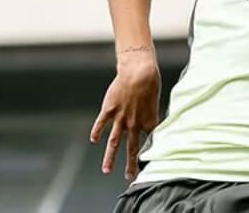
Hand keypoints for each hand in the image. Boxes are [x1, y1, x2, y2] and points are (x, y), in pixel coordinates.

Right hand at [90, 50, 161, 181]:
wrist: (138, 71)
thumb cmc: (150, 84)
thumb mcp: (155, 104)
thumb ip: (151, 117)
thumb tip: (154, 127)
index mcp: (148, 122)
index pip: (149, 144)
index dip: (148, 156)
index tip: (147, 168)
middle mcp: (134, 124)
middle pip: (132, 149)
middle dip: (131, 165)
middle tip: (129, 178)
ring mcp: (120, 118)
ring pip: (114, 142)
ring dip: (110, 158)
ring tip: (107, 171)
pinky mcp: (109, 109)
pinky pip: (101, 123)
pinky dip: (96, 132)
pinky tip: (94, 140)